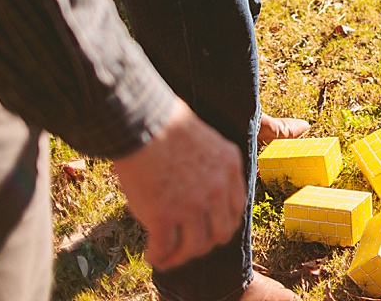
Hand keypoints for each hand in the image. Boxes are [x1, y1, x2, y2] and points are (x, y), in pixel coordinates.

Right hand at [111, 99, 245, 270]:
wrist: (144, 123)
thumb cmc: (168, 126)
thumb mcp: (208, 141)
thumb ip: (213, 167)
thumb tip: (202, 190)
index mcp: (230, 167)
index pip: (236, 208)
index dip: (222, 224)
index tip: (209, 230)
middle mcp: (217, 189)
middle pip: (220, 232)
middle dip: (205, 244)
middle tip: (188, 248)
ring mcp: (192, 205)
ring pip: (194, 246)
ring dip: (180, 256)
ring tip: (168, 256)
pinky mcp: (164, 216)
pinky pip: (165, 248)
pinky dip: (158, 256)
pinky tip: (152, 256)